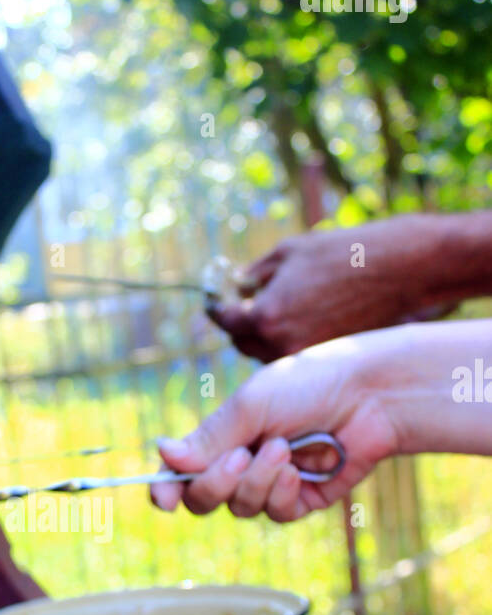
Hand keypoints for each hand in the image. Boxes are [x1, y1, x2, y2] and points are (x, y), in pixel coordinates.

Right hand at [151, 330, 405, 522]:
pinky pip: (275, 515)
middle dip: (215, 484)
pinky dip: (281, 494)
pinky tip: (298, 471)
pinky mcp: (302, 500)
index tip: (164, 500)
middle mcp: (242, 462)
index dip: (167, 489)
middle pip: (203, 499)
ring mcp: (271, 483)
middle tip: (240, 456)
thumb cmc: (309, 385)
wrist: (370, 394)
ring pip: (240, 508)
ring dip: (257, 481)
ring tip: (284, 448)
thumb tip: (162, 453)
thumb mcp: (251, 406)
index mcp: (223, 436)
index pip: (182, 473)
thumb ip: (208, 437)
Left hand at [208, 215, 455, 361]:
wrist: (399, 272)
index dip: (217, 308)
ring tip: (276, 309)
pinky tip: (300, 320)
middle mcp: (281, 345)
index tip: (217, 300)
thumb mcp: (288, 253)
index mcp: (266, 316)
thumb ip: (254, 274)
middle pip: (242, 343)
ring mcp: (304, 358)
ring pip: (266, 354)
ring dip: (263, 336)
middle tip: (243, 304)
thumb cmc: (342, 254)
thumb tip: (235, 287)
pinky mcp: (324, 362)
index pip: (225, 321)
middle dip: (239, 324)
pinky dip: (287, 343)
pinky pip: (292, 357)